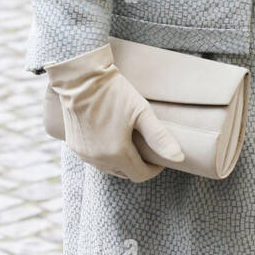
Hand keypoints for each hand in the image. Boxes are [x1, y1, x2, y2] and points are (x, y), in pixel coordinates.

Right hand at [45, 43, 185, 180]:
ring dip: (122, 161)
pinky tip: (111, 139)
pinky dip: (106, 155)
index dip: (153, 169)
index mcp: (117, 154)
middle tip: (147, 149)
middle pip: (125, 173)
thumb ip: (160, 137)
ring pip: (109, 168)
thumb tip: (179, 158)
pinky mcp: (74, 147)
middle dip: (138, 165)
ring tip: (131, 143)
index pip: (140, 175)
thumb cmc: (114, 93)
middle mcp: (99, 159)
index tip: (160, 158)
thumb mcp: (141, 112)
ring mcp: (84, 154)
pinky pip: (95, 159)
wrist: (81, 79)